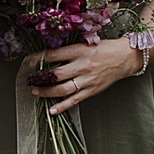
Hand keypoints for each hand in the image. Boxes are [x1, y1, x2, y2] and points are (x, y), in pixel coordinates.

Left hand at [27, 37, 141, 117]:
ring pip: (63, 89)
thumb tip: (48, 55)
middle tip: (30, 80)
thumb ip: (69, 49)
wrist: (124, 58)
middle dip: (39, 78)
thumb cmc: (104, 48)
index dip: (38, 58)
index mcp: (79, 50)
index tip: (28, 61)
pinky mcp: (91, 90)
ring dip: (46, 92)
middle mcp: (82, 65)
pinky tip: (51, 110)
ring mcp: (87, 80)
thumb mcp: (86, 42)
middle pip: (56, 74)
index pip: (53, 55)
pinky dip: (62, 107)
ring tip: (36, 92)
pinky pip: (74, 100)